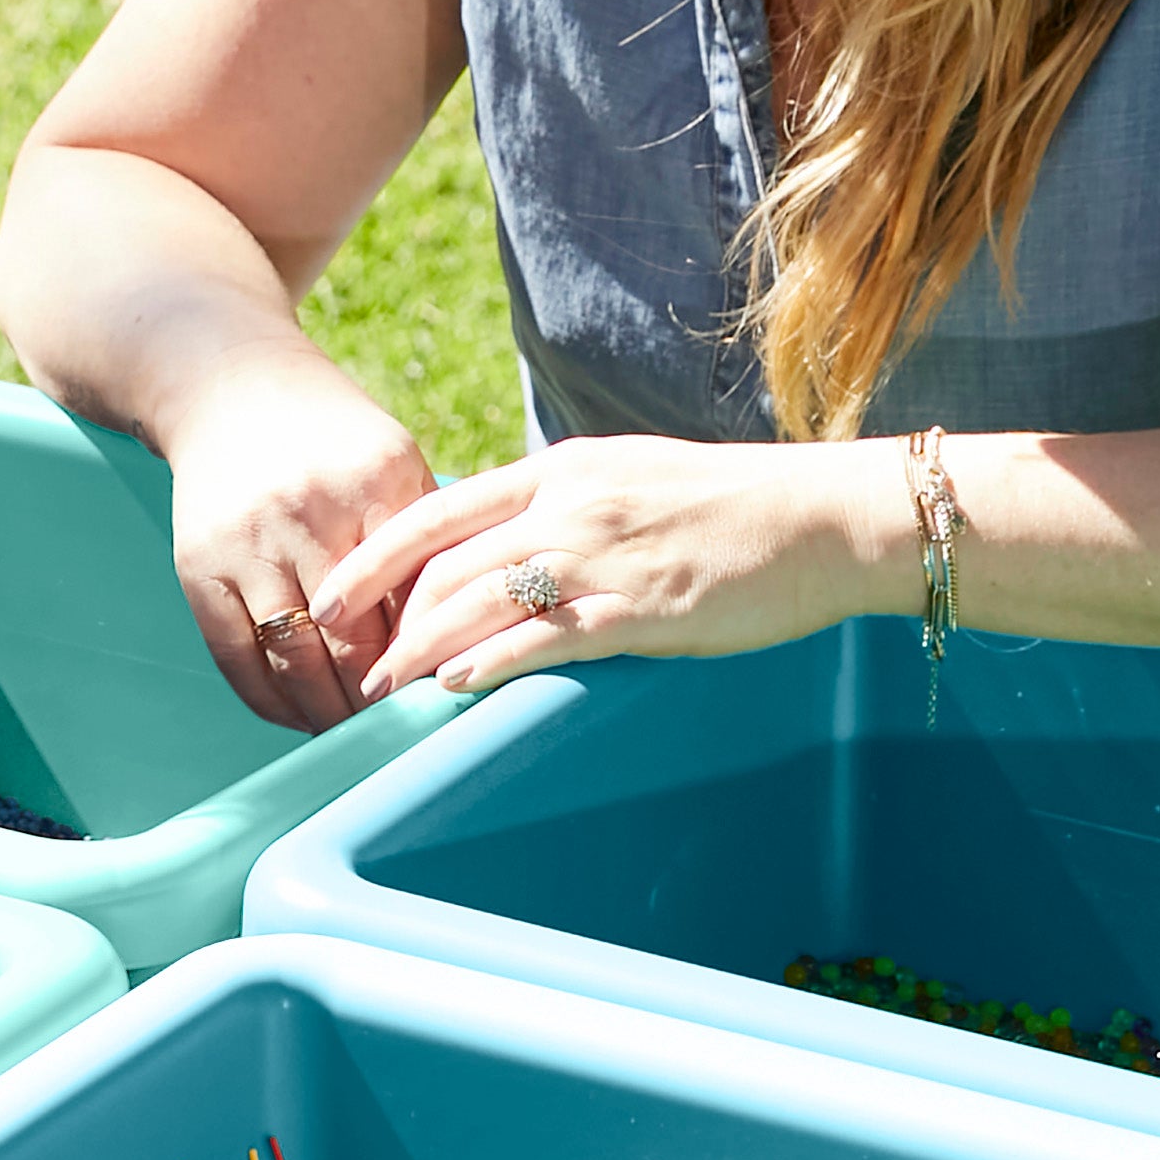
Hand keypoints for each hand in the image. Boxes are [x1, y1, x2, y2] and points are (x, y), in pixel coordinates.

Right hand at [160, 353, 440, 733]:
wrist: (229, 386)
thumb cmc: (332, 438)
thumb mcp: (393, 463)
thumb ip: (425, 542)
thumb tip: (461, 639)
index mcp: (376, 483)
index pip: (413, 601)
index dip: (428, 662)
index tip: (444, 701)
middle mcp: (308, 513)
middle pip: (353, 641)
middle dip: (380, 702)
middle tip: (402, 734)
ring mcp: (247, 542)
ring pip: (295, 660)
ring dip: (326, 713)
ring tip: (353, 736)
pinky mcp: (199, 566)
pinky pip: (236, 657)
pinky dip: (270, 701)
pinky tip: (298, 715)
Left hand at [333, 437, 904, 696]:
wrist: (826, 517)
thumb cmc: (732, 508)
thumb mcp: (629, 480)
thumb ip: (563, 506)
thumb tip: (504, 544)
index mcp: (562, 470)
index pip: (440, 509)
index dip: (375, 554)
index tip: (332, 592)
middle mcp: (572, 504)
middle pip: (448, 562)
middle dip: (386, 617)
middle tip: (346, 662)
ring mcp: (606, 554)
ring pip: (484, 599)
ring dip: (422, 649)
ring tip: (381, 689)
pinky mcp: (644, 606)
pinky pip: (550, 634)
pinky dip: (495, 660)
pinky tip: (456, 685)